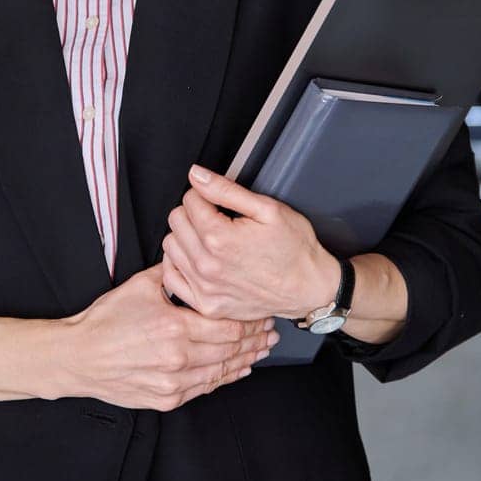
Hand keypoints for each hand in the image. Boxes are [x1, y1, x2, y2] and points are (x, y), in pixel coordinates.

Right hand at [57, 263, 276, 411]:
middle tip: (270, 331)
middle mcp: (177, 357)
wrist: (79, 356)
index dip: (251, 322)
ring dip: (245, 360)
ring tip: (260, 350)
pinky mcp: (167, 398)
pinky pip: (205, 388)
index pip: (228, 326)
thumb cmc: (104, 321)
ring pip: (222, 372)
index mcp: (174, 326)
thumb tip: (191, 258)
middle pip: (231, 350)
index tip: (261, 314)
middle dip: (255, 340)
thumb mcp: (139, 286)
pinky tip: (236, 370)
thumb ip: (171, 273)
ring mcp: (173, 382)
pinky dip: (224, 378)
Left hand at [160, 165, 340, 322]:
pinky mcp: (206, 305)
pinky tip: (196, 259)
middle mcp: (207, 265)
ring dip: (185, 237)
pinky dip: (179, 265)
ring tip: (209, 238)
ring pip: (171, 247)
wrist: (309, 286)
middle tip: (216, 218)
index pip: (188, 200)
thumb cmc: (294, 249)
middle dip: (193, 213)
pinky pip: (171, 279)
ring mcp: (205, 288)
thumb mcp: (267, 209)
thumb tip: (197, 176)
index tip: (218, 202)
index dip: (204, 195)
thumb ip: (225, 190)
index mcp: (220, 238)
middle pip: (176, 221)